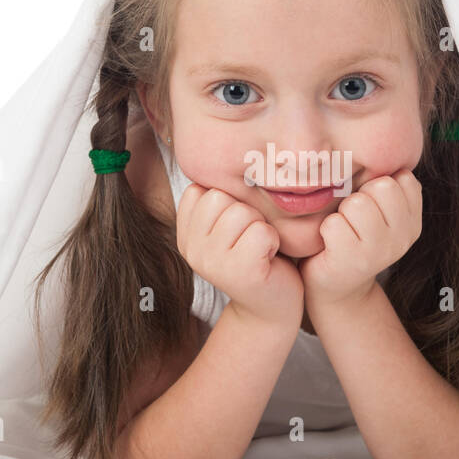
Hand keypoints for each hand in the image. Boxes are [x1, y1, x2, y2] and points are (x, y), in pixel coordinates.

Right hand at [175, 184, 303, 328]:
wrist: (271, 306)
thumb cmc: (255, 255)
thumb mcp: (228, 225)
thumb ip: (217, 200)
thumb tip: (218, 152)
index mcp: (185, 235)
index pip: (200, 189)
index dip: (228, 202)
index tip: (236, 228)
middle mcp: (192, 250)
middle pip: (219, 197)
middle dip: (245, 212)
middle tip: (251, 239)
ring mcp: (212, 263)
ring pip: (241, 212)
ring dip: (260, 227)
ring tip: (260, 248)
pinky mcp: (240, 273)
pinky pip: (261, 232)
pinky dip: (273, 241)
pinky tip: (269, 258)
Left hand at [297, 169, 422, 308]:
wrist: (335, 286)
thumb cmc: (350, 236)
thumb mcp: (376, 208)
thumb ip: (385, 182)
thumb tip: (385, 134)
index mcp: (412, 218)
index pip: (400, 176)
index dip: (375, 186)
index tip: (369, 208)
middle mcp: (404, 236)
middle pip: (381, 186)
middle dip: (359, 197)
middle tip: (352, 221)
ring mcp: (382, 251)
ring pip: (357, 203)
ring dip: (341, 214)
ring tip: (342, 231)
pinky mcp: (355, 262)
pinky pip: (334, 224)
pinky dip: (326, 231)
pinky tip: (330, 245)